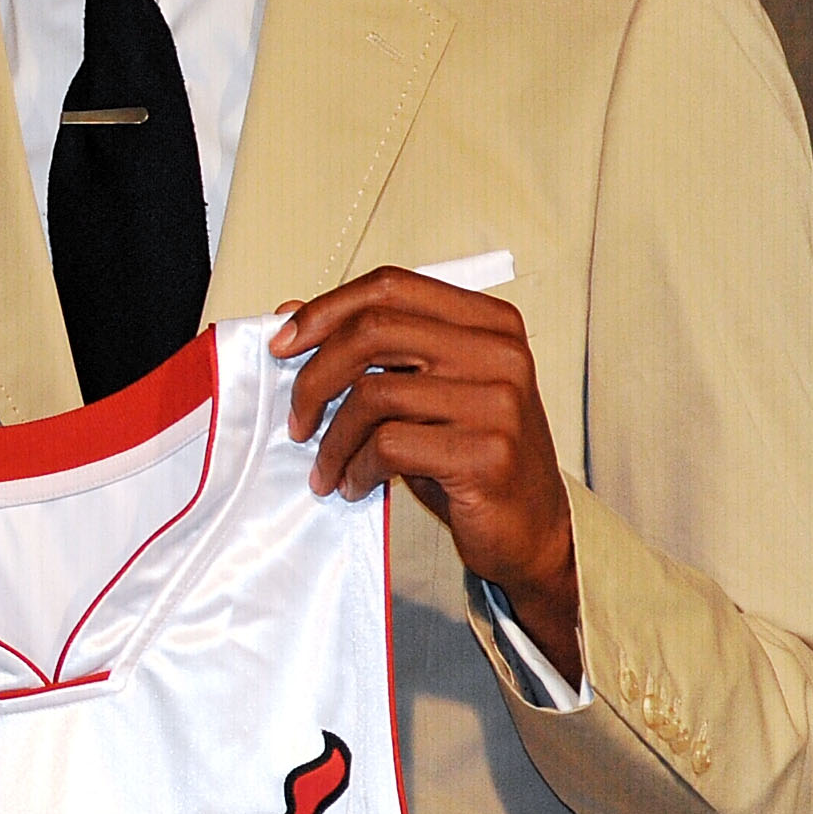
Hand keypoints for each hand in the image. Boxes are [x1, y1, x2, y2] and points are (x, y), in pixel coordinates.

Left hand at [273, 270, 579, 680]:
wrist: (529, 527)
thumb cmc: (468, 454)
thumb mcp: (425, 390)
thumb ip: (372, 350)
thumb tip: (287, 314)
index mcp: (488, 321)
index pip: (391, 286)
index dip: (326, 310)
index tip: (282, 345)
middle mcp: (500, 351)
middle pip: (373, 332)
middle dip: (314, 378)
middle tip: (296, 421)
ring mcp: (498, 401)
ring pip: (373, 394)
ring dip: (332, 439)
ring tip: (327, 467)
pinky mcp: (487, 452)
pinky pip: (389, 446)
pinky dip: (356, 468)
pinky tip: (354, 484)